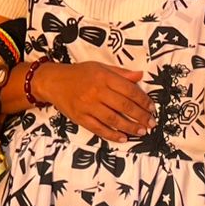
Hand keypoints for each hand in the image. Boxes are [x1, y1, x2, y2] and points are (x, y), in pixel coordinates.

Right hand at [34, 60, 154, 143]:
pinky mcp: (80, 118)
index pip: (129, 89)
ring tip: (142, 131)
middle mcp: (96, 91)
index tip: (152, 107)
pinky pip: (98, 128)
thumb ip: (120, 73)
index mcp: (104, 77)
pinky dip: (112, 135)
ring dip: (130, 127)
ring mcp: (88, 106)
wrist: (53, 81)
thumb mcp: (100, 67)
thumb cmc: (79, 74)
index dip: (143, 100)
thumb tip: (140, 75)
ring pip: (113, 119)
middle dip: (140, 116)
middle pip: (124, 106)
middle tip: (151, 123)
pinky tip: (123, 138)